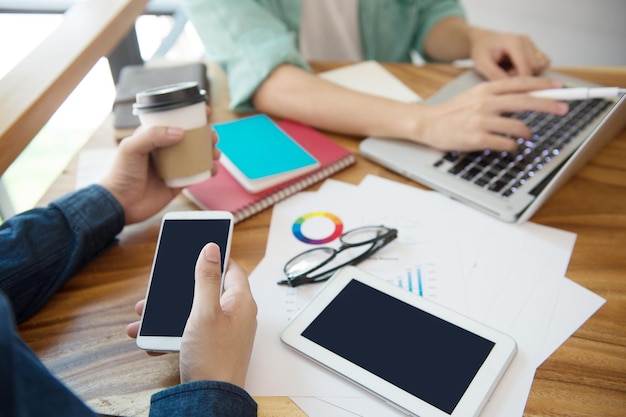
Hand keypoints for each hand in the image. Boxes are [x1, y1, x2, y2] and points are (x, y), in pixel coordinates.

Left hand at [100, 123, 220, 224]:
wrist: (120, 204)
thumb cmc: (120, 173)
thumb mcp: (131, 147)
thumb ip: (153, 136)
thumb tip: (180, 132)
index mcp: (153, 136)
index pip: (174, 121)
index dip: (191, 115)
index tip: (205, 111)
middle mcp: (164, 150)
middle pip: (190, 138)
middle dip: (206, 135)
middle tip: (213, 136)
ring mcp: (173, 166)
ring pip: (197, 155)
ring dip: (210, 152)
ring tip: (216, 154)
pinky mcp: (178, 183)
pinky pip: (197, 175)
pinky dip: (208, 171)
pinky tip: (213, 170)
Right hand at [126, 243, 257, 387]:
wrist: (210, 400)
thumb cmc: (213, 359)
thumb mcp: (204, 312)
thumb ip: (206, 279)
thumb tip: (212, 249)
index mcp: (240, 301)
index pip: (231, 268)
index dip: (214, 258)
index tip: (196, 250)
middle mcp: (236, 315)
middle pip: (208, 290)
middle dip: (180, 289)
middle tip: (160, 288)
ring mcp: (224, 331)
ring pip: (194, 311)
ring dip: (170, 312)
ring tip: (145, 314)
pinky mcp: (212, 346)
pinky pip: (191, 331)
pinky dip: (172, 331)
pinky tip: (150, 337)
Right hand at [412, 76, 567, 151]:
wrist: (428, 124)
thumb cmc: (453, 112)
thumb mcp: (475, 95)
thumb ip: (497, 94)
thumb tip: (525, 96)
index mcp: (486, 88)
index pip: (520, 83)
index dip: (542, 84)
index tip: (559, 87)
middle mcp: (486, 102)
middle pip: (525, 101)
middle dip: (548, 105)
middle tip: (563, 108)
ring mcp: (481, 121)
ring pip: (517, 126)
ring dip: (527, 132)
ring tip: (527, 135)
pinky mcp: (477, 139)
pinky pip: (505, 143)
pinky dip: (512, 146)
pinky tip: (510, 145)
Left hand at [469, 27, 549, 79]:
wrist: (482, 40)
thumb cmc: (481, 51)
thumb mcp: (482, 64)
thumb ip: (495, 75)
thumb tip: (509, 86)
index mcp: (514, 42)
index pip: (527, 67)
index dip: (519, 81)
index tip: (508, 84)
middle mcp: (526, 41)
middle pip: (535, 67)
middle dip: (522, 76)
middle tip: (505, 74)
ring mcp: (531, 43)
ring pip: (539, 66)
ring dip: (527, 72)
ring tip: (510, 70)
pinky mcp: (533, 48)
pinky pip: (540, 63)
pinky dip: (531, 69)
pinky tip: (516, 68)